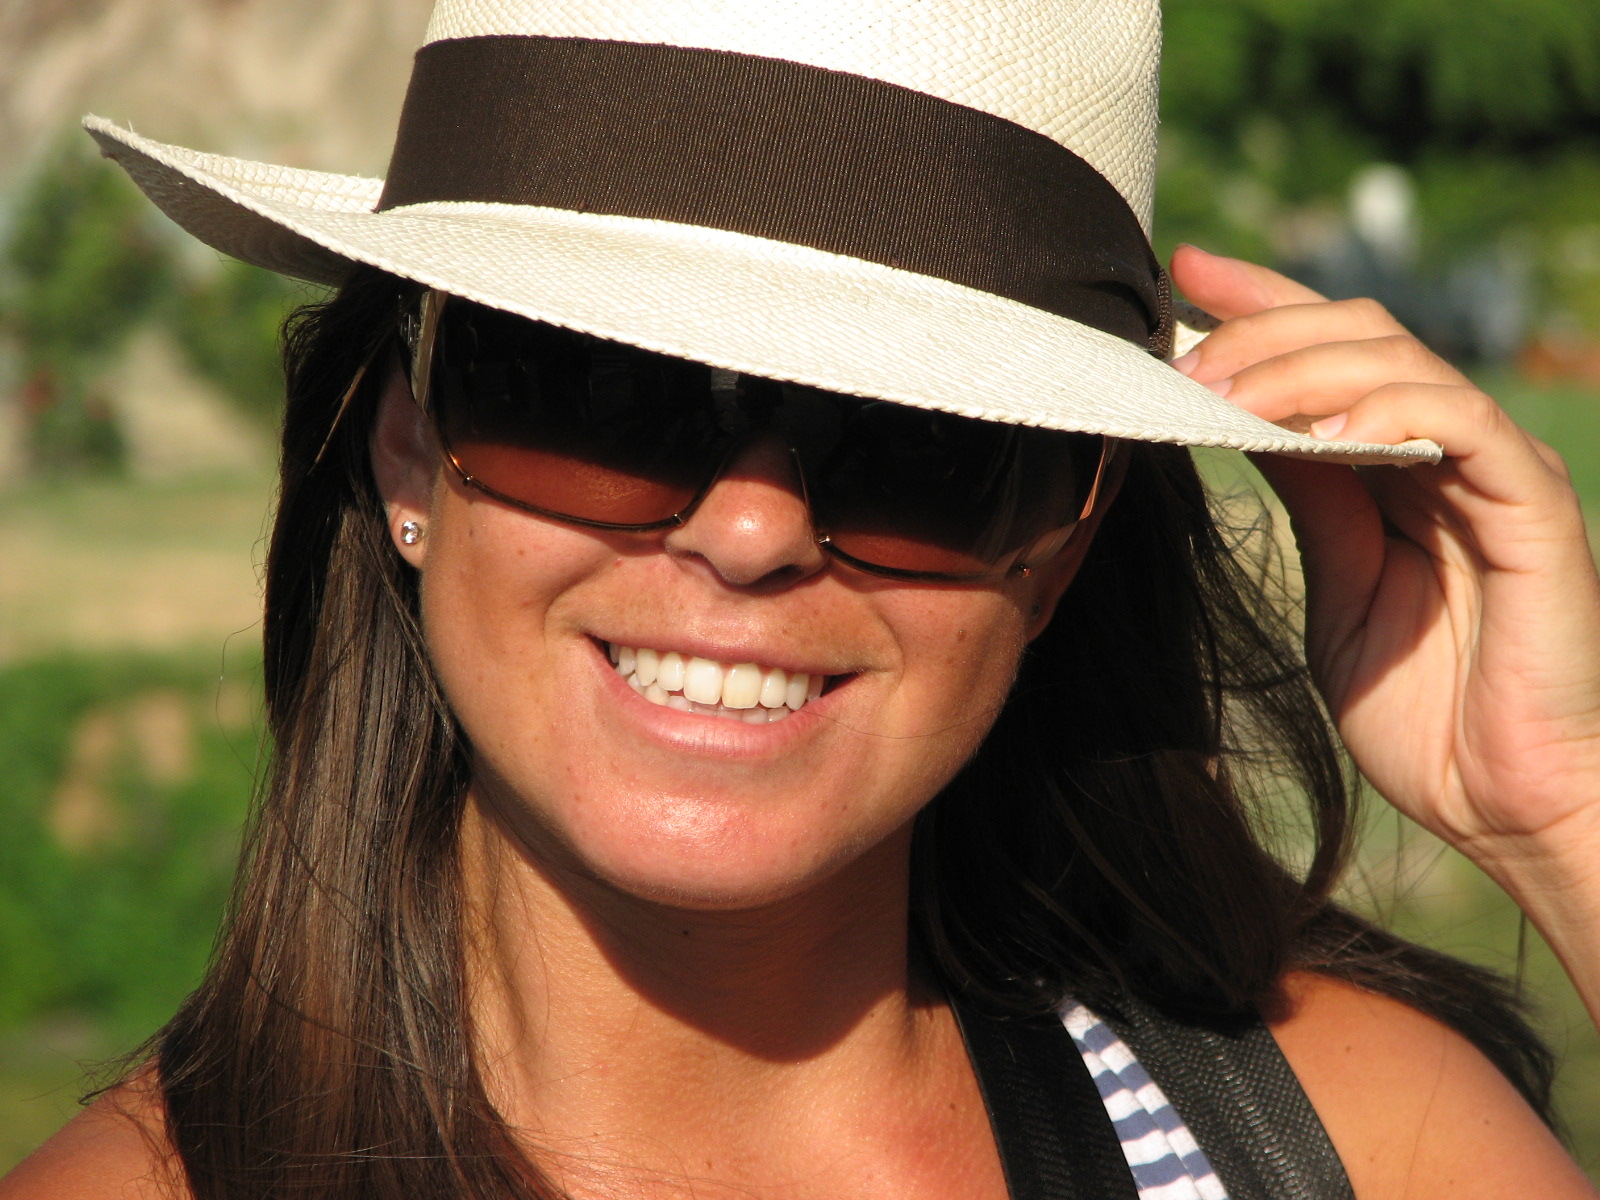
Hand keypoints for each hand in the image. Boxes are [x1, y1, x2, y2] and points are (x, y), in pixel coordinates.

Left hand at [1168, 246, 1599, 906]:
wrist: (1503, 803)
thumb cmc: (1423, 711)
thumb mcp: (1337, 587)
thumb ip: (1311, 500)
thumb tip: (1243, 418)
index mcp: (1401, 466)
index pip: (1331, 352)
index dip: (1262, 304)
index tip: (1183, 275)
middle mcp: (1452, 450)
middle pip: (1360, 335)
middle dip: (1262, 328)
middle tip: (1184, 353)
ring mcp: (1498, 469)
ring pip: (1404, 361)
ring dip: (1301, 365)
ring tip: (1222, 393)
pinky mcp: (1535, 504)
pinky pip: (1464, 422)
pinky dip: (1389, 410)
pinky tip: (1320, 428)